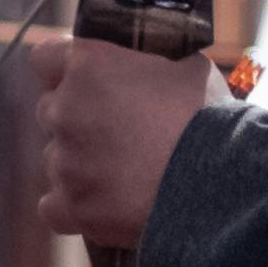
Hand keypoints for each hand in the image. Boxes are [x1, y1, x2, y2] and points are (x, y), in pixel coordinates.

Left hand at [38, 33, 226, 249]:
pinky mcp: (75, 207)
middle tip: (117, 133)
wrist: (222, 183)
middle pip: (50, 111)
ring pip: (56, 160)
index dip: (62, 71)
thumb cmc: (211, 119)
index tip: (85, 83)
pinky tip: (102, 205)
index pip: (45, 59)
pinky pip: (53, 207)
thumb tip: (148, 70)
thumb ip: (149, 65)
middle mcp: (65, 110)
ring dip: (81, 165)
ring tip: (125, 176)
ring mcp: (66, 162)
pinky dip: (74, 206)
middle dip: (77, 120)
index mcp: (88, 66)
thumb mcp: (187, 69)